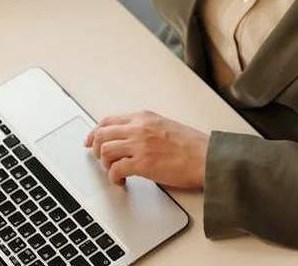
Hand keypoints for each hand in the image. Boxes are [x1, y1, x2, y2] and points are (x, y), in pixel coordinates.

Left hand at [84, 110, 208, 188]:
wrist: (206, 157)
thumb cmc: (193, 146)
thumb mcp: (166, 126)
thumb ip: (147, 128)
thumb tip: (130, 139)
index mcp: (145, 117)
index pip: (109, 120)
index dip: (95, 132)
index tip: (91, 141)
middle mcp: (139, 128)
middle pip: (102, 134)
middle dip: (96, 149)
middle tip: (99, 160)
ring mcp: (139, 145)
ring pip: (105, 151)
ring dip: (105, 164)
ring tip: (114, 172)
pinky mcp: (142, 163)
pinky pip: (115, 170)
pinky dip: (113, 177)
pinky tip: (121, 181)